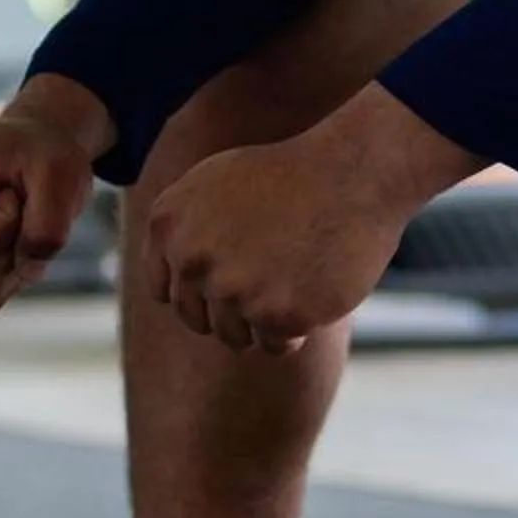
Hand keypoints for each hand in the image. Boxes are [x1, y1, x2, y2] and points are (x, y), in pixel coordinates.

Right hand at [0, 110, 100, 311]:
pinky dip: (6, 274)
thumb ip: (48, 227)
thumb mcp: (60, 173)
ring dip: (12, 261)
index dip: (10, 222)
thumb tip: (26, 271)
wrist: (30, 151)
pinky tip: (6, 237)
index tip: (13, 189)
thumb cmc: (40, 154)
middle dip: (13, 246)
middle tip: (18, 205)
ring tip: (11, 217)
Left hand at [145, 88, 478, 355]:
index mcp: (168, 225)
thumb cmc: (292, 174)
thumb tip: (162, 289)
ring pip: (236, 337)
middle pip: (200, 320)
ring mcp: (234, 290)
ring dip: (265, 320)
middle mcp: (192, 260)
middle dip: (235, 307)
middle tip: (275, 275)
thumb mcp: (216, 183)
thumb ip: (182, 232)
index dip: (204, 290)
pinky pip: (275, 345)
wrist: (354, 171)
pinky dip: (296, 328)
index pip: (167, 294)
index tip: (238, 271)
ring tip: (297, 278)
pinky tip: (314, 290)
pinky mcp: (277, 314)